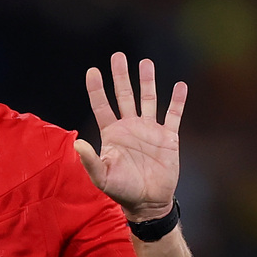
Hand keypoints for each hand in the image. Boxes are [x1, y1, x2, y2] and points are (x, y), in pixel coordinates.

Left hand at [75, 53, 184, 220]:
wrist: (148, 201)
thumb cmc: (121, 190)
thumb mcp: (102, 176)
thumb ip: (90, 160)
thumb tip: (77, 145)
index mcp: (112, 133)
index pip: (102, 105)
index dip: (96, 89)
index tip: (92, 70)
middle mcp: (130, 127)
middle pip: (124, 95)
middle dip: (120, 76)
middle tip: (118, 56)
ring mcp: (149, 130)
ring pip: (148, 99)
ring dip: (147, 81)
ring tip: (145, 62)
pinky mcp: (168, 137)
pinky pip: (174, 114)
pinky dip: (177, 101)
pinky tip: (179, 85)